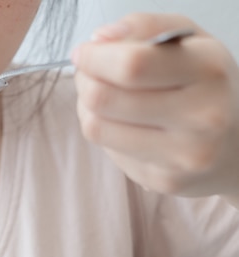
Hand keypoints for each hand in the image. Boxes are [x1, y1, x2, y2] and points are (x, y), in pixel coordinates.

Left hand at [72, 13, 238, 201]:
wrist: (238, 144)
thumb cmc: (204, 85)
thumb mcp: (189, 40)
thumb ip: (144, 27)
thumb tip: (100, 39)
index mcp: (209, 69)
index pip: (131, 65)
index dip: (94, 58)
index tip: (83, 53)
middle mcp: (203, 116)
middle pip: (103, 97)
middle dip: (84, 81)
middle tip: (87, 74)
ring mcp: (184, 154)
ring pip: (96, 127)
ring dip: (86, 107)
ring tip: (101, 96)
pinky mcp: (164, 180)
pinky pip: (107, 150)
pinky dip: (104, 131)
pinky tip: (120, 123)